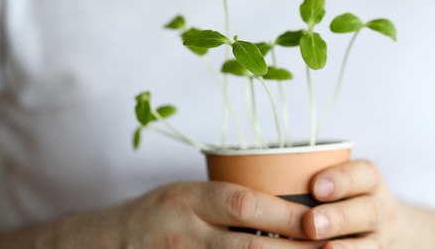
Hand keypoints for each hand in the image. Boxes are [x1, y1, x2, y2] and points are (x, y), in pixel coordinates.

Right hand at [122, 181, 321, 247]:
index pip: (243, 205)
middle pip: (247, 247)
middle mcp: (184, 234)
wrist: (117, 239)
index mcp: (190, 199)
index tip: (317, 222)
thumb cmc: (168, 211)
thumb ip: (232, 200)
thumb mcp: (192, 192)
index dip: (284, 215)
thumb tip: (293, 209)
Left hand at [302, 160, 412, 247]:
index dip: (341, 179)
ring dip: (347, 248)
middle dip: (338, 217)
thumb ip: (312, 176)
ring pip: (371, 242)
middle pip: (367, 211)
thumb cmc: (347, 195)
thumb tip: (258, 177)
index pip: (363, 174)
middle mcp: (380, 207)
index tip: (316, 187)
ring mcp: (381, 236)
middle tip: (310, 223)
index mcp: (369, 180)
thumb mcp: (342, 179)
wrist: (387, 225)